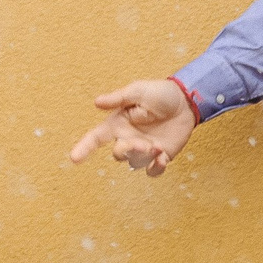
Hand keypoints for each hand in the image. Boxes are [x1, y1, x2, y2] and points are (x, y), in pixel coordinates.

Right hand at [69, 79, 196, 176]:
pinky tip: (162, 159)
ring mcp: (145, 149)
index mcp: (119, 123)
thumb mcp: (138, 91)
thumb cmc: (160, 93)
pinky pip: (152, 171)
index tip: (74, 158)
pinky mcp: (161, 156)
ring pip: (134, 163)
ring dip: (143, 158)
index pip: (96, 137)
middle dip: (128, 151)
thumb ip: (118, 98)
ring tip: (157, 148)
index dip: (84, 147)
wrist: (187, 101)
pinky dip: (155, 169)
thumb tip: (97, 102)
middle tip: (144, 144)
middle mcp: (129, 138)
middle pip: (118, 154)